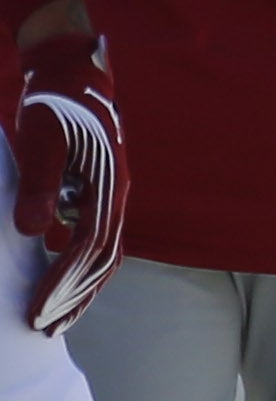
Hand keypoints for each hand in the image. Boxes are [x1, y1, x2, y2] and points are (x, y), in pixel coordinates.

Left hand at [13, 9, 122, 332]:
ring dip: (78, 288)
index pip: (88, 250)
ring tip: (55, 317)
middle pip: (100, 262)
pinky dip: (75, 265)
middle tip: (43, 330)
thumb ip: (40, 184)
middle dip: (72, 299)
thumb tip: (35, 233)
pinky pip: (92, 239)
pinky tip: (52, 277)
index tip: (37, 312)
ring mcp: (109, 196)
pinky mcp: (96, 193)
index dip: (63, 285)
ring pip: (101, 254)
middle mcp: (115, 198)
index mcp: (108, 188)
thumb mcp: (41, 139)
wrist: (71, 71)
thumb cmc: (54, 103)